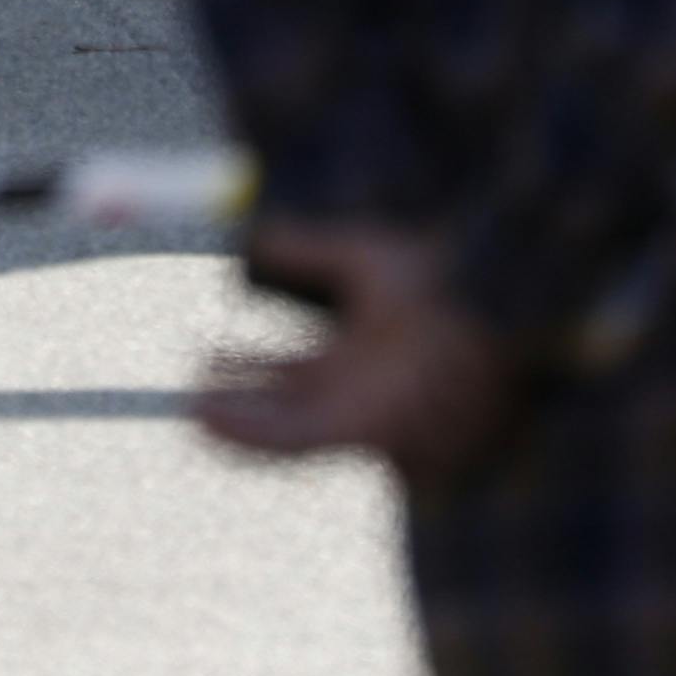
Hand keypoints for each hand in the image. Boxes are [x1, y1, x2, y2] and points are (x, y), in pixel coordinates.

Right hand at [193, 219, 518, 484]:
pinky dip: (252, 432)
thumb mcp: (360, 256)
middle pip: (284, 406)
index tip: (205, 354)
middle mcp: (361, 391)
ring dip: (238, 424)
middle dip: (237, 401)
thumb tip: (252, 237)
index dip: (248, 367)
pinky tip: (214, 417)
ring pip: (284, 427)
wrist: (488, 305)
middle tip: (187, 391)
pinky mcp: (362, 429)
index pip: (293, 370)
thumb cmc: (440, 279)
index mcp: (364, 354)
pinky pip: (295, 438)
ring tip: (189, 409)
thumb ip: (304, 249)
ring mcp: (362, 413)